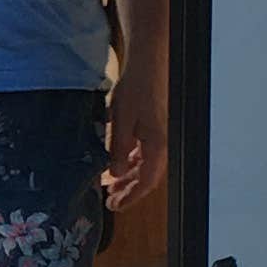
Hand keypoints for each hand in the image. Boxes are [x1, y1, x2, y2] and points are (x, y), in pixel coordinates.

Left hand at [104, 62, 168, 212]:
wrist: (148, 60)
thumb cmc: (137, 86)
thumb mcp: (121, 119)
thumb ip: (117, 148)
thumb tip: (113, 173)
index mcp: (156, 145)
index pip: (146, 181)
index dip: (130, 197)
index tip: (114, 206)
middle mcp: (159, 143)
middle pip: (146, 176)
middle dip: (128, 190)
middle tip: (109, 201)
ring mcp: (156, 135)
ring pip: (143, 164)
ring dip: (126, 175)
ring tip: (107, 183)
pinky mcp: (151, 125)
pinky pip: (141, 151)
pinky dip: (128, 160)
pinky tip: (114, 162)